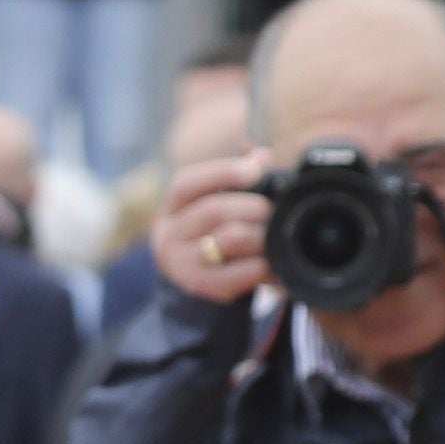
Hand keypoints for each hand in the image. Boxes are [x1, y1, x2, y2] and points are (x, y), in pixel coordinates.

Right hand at [151, 148, 279, 304]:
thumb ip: (237, 174)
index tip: (255, 169)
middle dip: (253, 206)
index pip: (187, 183)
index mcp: (172, 207)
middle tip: (274, 210)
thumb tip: (262, 156)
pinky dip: (264, 263)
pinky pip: (243, 271)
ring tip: (275, 233)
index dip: (222, 172)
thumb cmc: (211, 230)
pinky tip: (273, 260)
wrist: (192, 275)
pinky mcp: (203, 287)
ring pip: (230, 239)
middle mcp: (169, 235)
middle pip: (214, 211)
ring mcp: (183, 264)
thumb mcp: (215, 199)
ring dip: (261, 233)